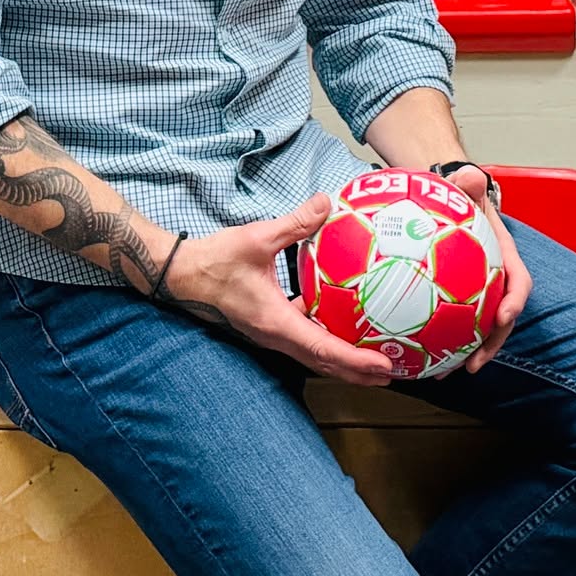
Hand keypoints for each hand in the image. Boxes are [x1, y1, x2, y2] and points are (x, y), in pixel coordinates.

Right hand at [160, 193, 400, 388]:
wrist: (184, 274)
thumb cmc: (217, 260)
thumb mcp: (258, 238)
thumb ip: (295, 223)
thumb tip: (326, 203)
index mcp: (276, 321)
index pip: (323, 349)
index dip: (355, 360)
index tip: (383, 365)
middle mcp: (275, 336)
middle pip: (323, 363)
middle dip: (357, 371)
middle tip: (392, 372)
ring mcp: (270, 334)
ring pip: (313, 356)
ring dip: (343, 362)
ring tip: (372, 360)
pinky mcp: (267, 326)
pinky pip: (302, 341)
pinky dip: (327, 344)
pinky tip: (340, 329)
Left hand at [442, 169, 530, 376]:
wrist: (444, 202)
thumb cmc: (457, 196)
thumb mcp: (463, 188)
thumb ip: (467, 183)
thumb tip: (470, 175)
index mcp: (504, 257)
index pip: (519, 282)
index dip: (514, 302)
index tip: (504, 317)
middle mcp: (495, 280)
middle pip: (500, 318)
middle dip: (491, 345)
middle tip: (473, 365)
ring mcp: (477, 292)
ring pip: (476, 328)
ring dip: (464, 353)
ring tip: (442, 373)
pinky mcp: (454, 300)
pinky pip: (449, 323)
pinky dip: (436, 341)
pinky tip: (415, 356)